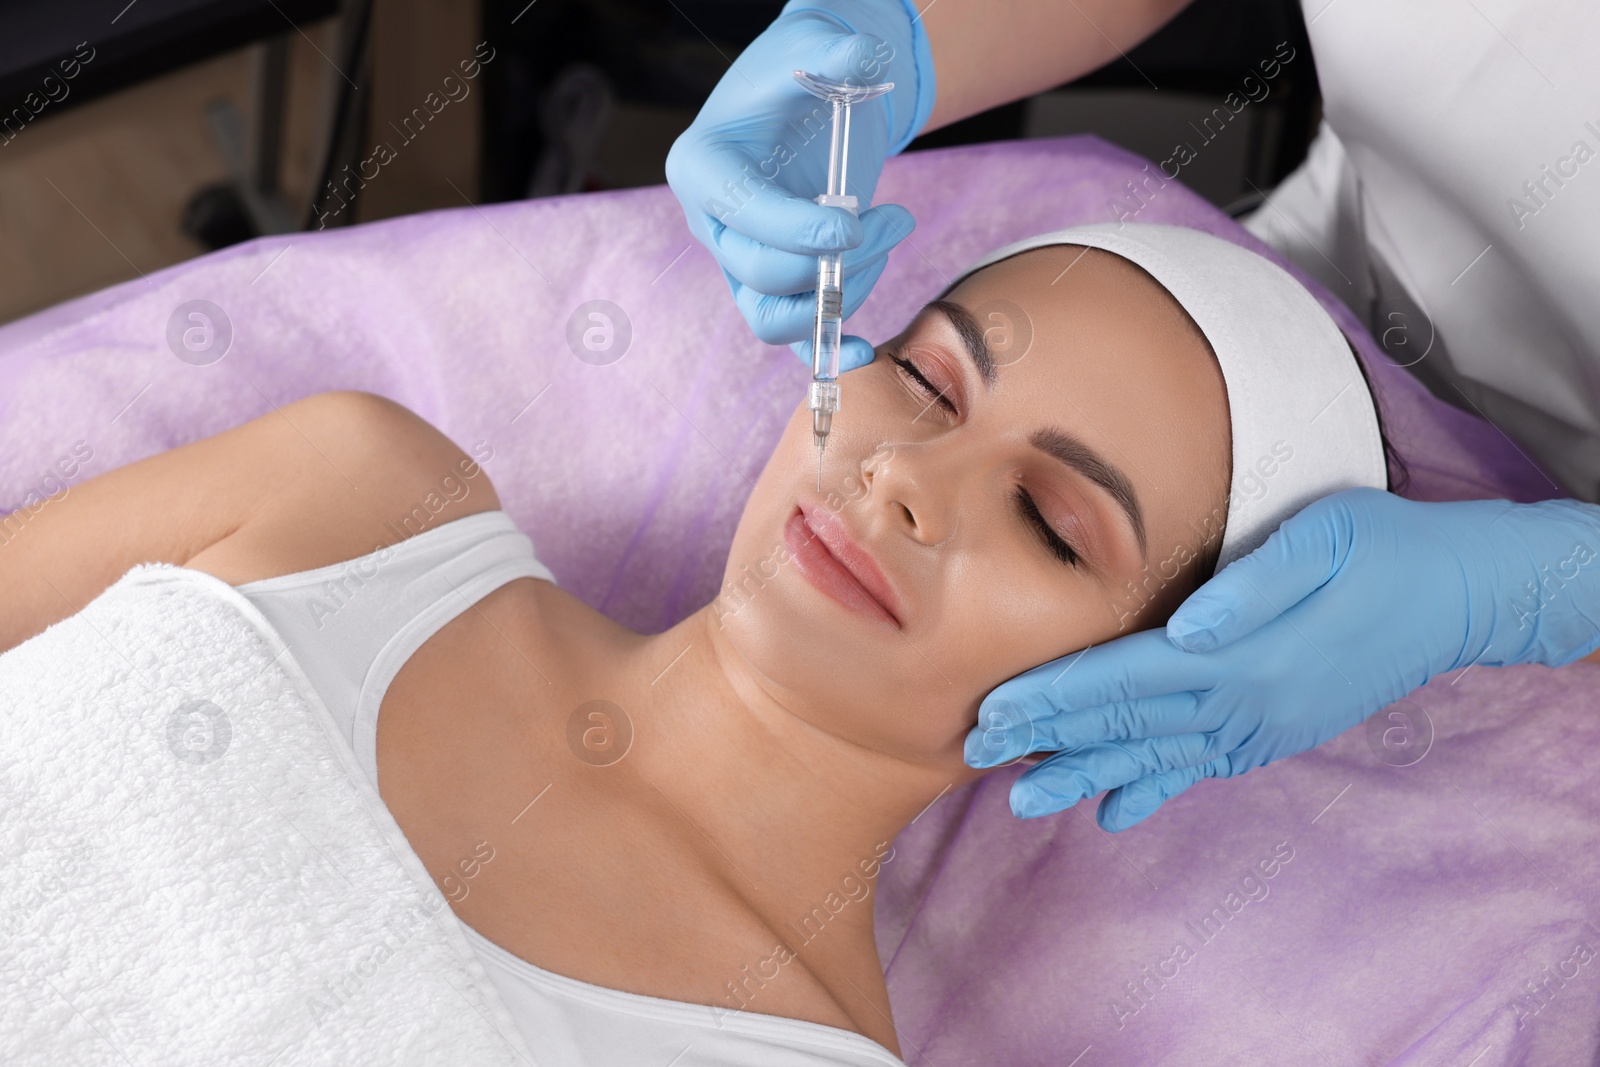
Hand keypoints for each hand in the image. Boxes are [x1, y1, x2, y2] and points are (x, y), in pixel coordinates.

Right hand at [664, 0, 934, 371]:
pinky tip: (870, 348)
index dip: (796, 230)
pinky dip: (828, 349)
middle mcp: (714, 224)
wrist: (815, 90)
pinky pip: (793, 338)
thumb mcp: (814, 46)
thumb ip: (835, 51)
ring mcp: (743, 261)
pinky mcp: (779, 283)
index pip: (740, 218)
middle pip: (758, 276)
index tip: (851, 223)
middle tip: (894, 217)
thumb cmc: (803, 66)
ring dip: (841, 296)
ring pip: (773, 317)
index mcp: (702, 168)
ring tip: (890, 239)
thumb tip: (865, 56)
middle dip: (833, 260)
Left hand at [965, 487, 1599, 828]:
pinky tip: (1116, 812)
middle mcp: (1242, 702)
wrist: (1460, 597)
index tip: (990, 710)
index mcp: (1239, 653)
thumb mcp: (1322, 538)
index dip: (1051, 695)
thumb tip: (1184, 626)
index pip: (1121, 677)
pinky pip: (1200, 769)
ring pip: (1153, 756)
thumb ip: (1249, 585)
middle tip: (974, 752)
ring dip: (1085, 775)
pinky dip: (1153, 790)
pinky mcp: (1275, 732)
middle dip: (1045, 736)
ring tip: (1023, 800)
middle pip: (1123, 722)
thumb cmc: (1385, 549)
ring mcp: (1260, 726)